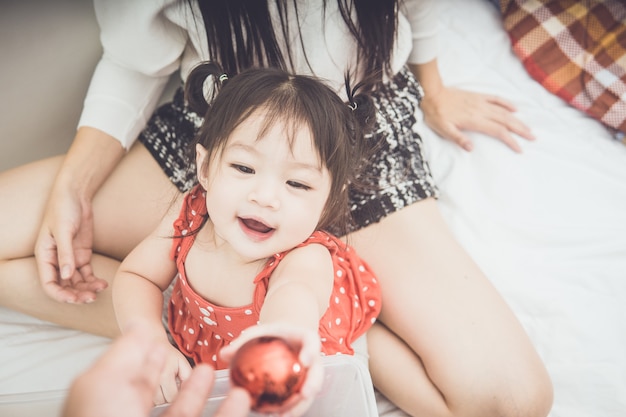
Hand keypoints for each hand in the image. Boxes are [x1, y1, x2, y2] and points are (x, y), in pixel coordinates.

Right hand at [34, 183, 106, 302]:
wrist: (76, 194)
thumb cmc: (63, 208)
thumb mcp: (63, 230)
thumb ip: (65, 254)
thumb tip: (67, 276)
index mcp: (44, 256)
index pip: (48, 283)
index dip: (59, 294)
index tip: (73, 299)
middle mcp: (56, 260)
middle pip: (64, 285)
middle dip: (76, 294)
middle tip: (90, 298)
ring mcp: (70, 258)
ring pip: (77, 281)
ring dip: (86, 289)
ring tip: (100, 289)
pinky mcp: (82, 255)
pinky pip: (87, 273)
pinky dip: (94, 280)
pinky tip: (103, 283)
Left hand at [62, 322, 250, 416]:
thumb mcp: (105, 382)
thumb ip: (125, 351)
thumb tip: (137, 325)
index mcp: (107, 407)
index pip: (126, 381)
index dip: (142, 360)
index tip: (159, 345)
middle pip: (154, 400)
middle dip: (173, 378)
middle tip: (189, 359)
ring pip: (184, 415)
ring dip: (199, 394)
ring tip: (211, 373)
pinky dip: (227, 413)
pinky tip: (240, 399)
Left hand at [220, 323, 323, 416]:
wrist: (283, 339)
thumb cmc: (270, 334)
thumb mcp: (257, 333)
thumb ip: (242, 342)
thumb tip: (224, 354)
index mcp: (305, 339)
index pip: (312, 342)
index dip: (311, 351)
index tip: (304, 360)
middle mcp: (312, 358)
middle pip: (318, 371)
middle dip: (313, 383)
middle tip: (304, 394)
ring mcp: (310, 373)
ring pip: (311, 390)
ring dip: (302, 404)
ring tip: (286, 415)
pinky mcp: (303, 386)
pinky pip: (299, 399)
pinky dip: (290, 408)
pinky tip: (275, 416)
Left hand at [420, 86, 535, 152]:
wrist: (432, 94)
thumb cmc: (436, 114)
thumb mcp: (443, 130)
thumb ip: (458, 139)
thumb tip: (471, 148)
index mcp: (474, 120)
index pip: (497, 131)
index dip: (510, 140)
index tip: (520, 148)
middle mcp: (481, 111)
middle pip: (506, 121)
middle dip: (520, 130)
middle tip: (533, 138)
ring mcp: (481, 102)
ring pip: (504, 111)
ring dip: (517, 119)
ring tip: (528, 127)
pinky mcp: (478, 96)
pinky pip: (496, 99)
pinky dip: (507, 103)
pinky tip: (515, 109)